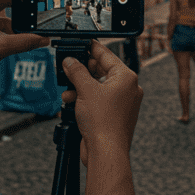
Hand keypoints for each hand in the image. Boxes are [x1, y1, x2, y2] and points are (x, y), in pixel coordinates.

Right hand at [61, 40, 142, 165]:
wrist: (106, 152)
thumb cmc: (104, 123)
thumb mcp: (85, 90)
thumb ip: (77, 72)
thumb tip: (71, 61)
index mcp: (126, 78)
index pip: (107, 55)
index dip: (92, 48)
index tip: (82, 43)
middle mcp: (127, 89)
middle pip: (102, 71)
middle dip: (83, 70)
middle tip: (69, 66)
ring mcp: (121, 103)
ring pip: (98, 86)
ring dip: (80, 86)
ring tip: (67, 86)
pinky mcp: (113, 115)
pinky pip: (97, 100)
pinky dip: (84, 98)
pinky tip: (71, 99)